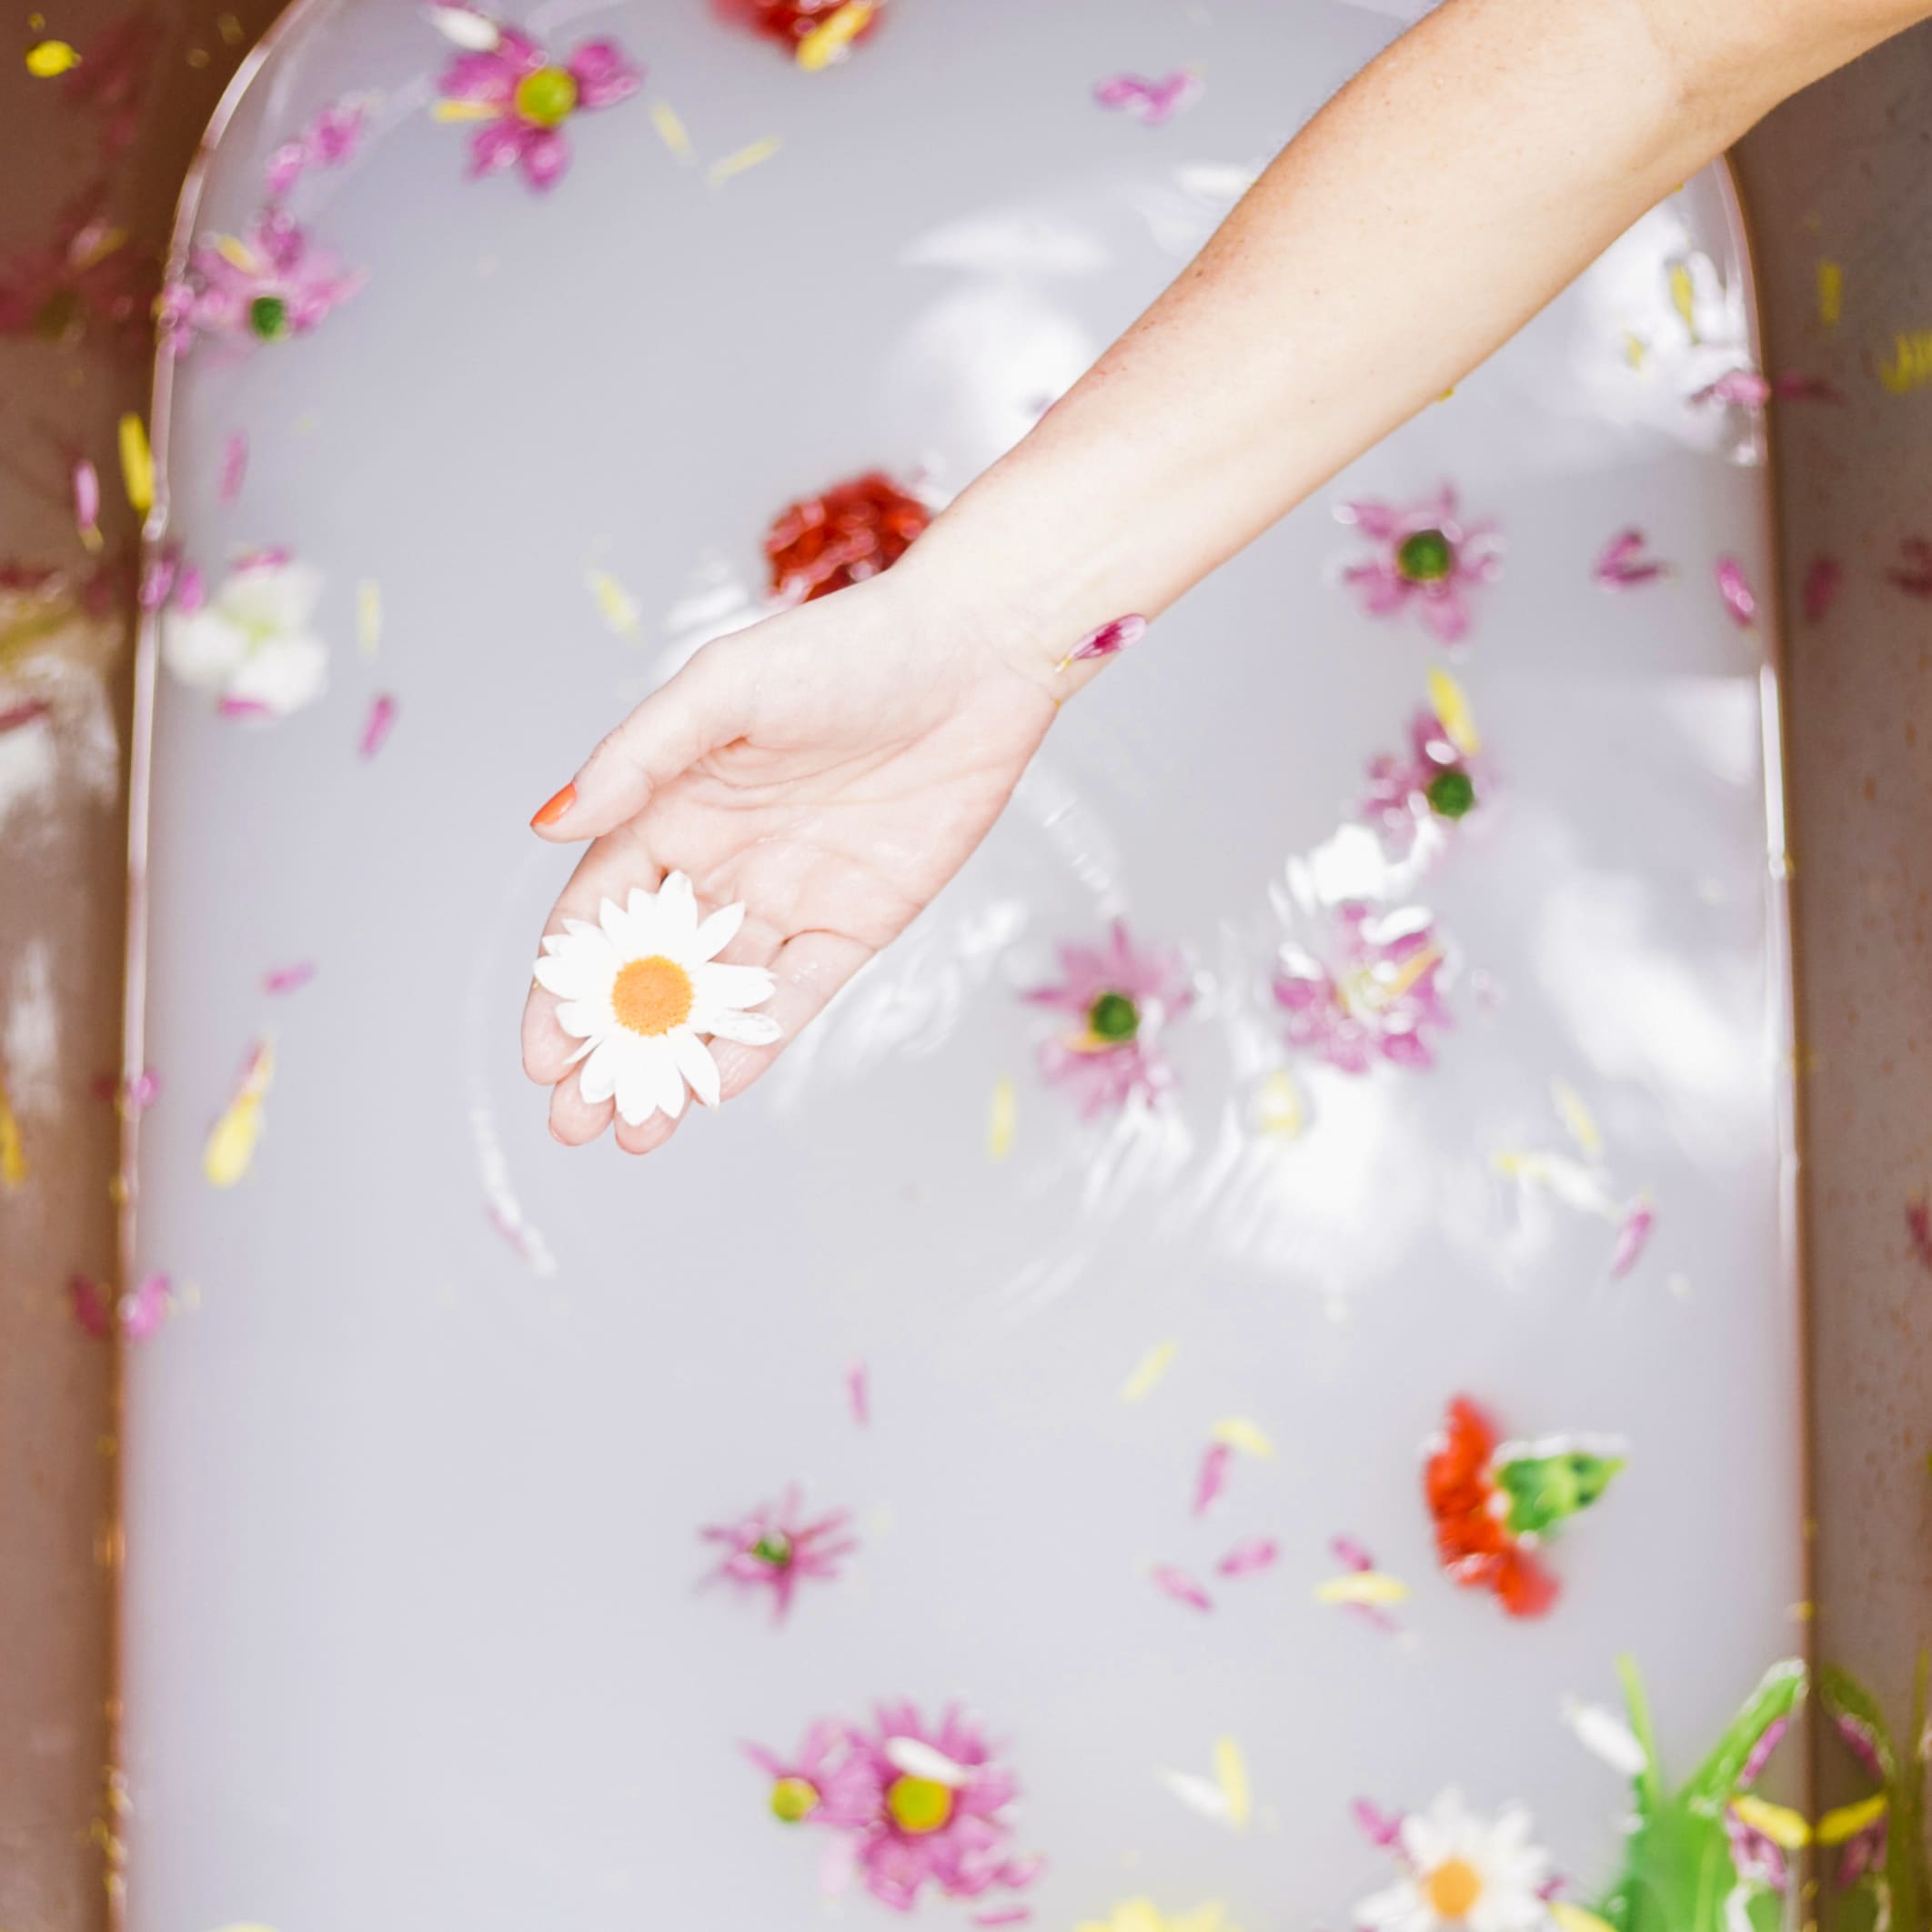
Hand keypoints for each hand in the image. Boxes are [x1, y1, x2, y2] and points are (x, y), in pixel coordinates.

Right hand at [521, 568, 1059, 1153]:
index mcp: (670, 806)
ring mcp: (787, 897)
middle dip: (608, 1048)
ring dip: (674, 1063)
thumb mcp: (723, 689)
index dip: (564, 985)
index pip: (597, 913)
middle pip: (647, 973)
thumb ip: (638, 759)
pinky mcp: (855, 923)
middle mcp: (719, 861)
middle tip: (571, 1120)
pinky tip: (716, 1088)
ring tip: (636, 1132)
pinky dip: (756, 1042)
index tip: (540, 1051)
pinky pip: (797, 996)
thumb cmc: (844, 650)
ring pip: (716, 999)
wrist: (976, 656)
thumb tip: (550, 827)